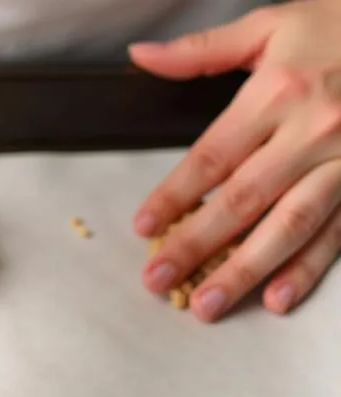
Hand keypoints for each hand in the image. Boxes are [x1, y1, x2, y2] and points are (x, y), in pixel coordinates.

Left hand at [130, 0, 340, 321]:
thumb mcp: (272, 25)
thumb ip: (202, 50)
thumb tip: (139, 57)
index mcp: (278, 93)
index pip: (212, 156)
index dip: (174, 194)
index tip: (143, 226)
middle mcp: (312, 132)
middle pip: (242, 200)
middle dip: (195, 244)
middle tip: (156, 280)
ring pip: (287, 225)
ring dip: (245, 270)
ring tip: (206, 305)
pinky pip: (336, 234)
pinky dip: (307, 269)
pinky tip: (276, 300)